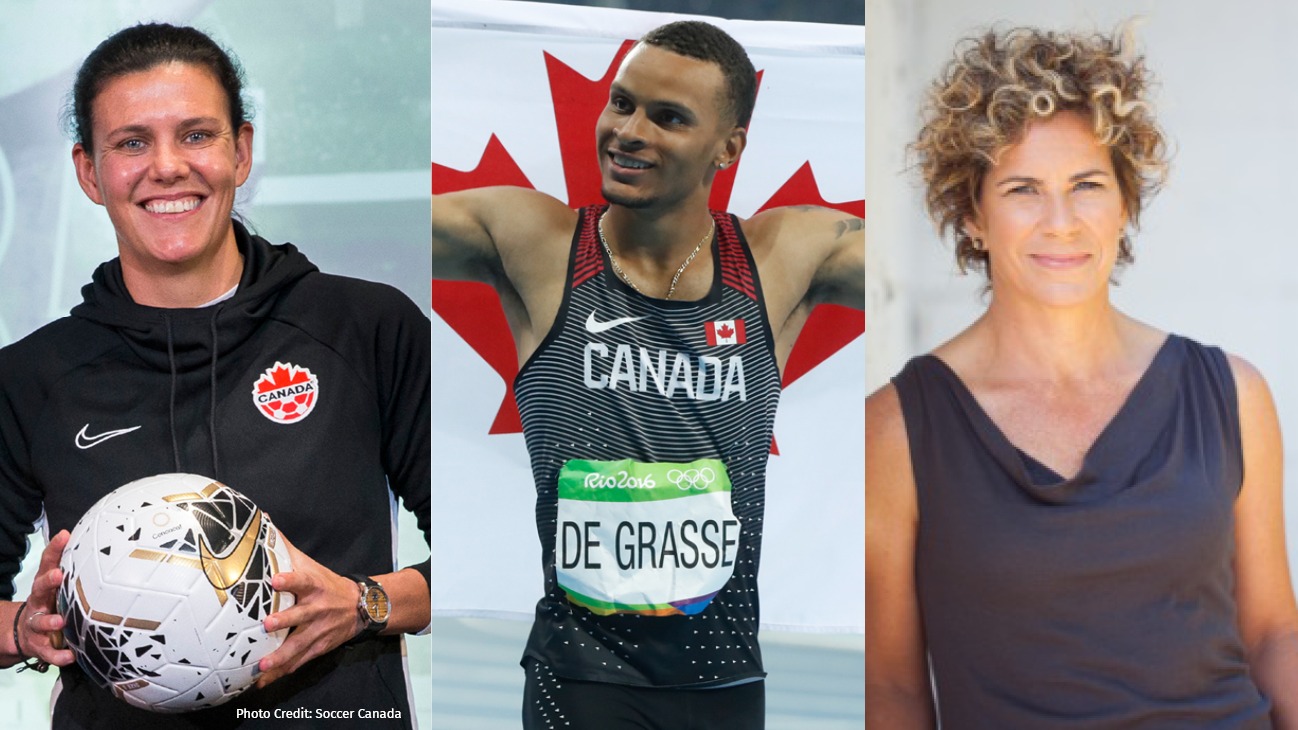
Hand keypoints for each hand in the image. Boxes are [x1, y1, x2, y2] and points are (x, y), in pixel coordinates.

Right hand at [17, 530, 74, 667]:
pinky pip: (49, 652)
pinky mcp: (39, 646)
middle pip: (39, 589)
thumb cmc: (49, 605)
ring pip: (40, 622)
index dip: (54, 549)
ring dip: (49, 621)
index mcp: (46, 586)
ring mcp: (36, 625)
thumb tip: (101, 546)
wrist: (24, 635)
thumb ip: (74, 571)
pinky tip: (71, 655)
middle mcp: (39, 602)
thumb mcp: (57, 588)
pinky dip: (59, 655)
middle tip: (58, 575)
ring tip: (60, 621)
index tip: (64, 536)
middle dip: (48, 582)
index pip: (47, 564)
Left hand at [255, 531, 362, 687]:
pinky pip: (299, 662)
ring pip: (299, 645)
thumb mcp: (310, 564)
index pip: (302, 580)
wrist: (361, 606)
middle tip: (268, 624)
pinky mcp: (319, 648)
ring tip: (264, 665)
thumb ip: (284, 547)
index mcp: (314, 586)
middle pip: (301, 616)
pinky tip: (263, 680)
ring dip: (281, 656)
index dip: (289, 579)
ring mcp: (319, 631)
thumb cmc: (327, 583)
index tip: (275, 579)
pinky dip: (282, 671)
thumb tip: (262, 520)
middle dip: (285, 621)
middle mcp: (318, 609)